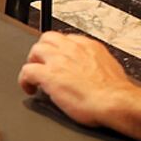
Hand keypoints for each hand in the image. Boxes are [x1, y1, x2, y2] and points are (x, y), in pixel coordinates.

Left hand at [17, 31, 136, 127]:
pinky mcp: (48, 75)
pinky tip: (29, 89)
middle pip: (48, 38)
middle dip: (43, 51)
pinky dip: (24, 80)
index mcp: (88, 46)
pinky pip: (27, 71)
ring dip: (33, 62)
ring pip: (35, 50)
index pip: (66, 39)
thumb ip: (96, 65)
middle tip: (42, 65)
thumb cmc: (115, 92)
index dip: (59, 50)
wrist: (115, 101)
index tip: (58, 59)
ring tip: (35, 76)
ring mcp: (59, 60)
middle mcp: (72, 49)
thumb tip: (91, 73)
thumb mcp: (109, 69)